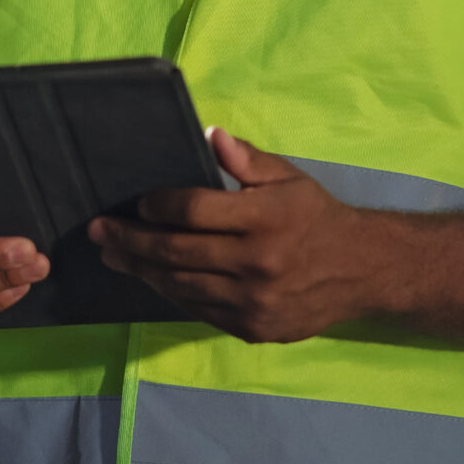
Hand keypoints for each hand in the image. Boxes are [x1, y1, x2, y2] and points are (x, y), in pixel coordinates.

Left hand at [88, 128, 377, 343]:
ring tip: (113, 254)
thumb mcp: (288, 177)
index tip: (136, 204)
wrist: (363, 271)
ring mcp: (254, 301)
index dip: (157, 206)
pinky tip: (152, 276)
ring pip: (180, 285)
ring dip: (141, 269)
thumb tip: (210, 134)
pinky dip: (171, 292)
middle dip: (130, 240)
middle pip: (176, 252)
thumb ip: (247, 159)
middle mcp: (257, 262)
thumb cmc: (316, 216)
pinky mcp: (253, 328)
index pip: (193, 210)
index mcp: (265, 217)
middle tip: (99, 231)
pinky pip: (198, 309)